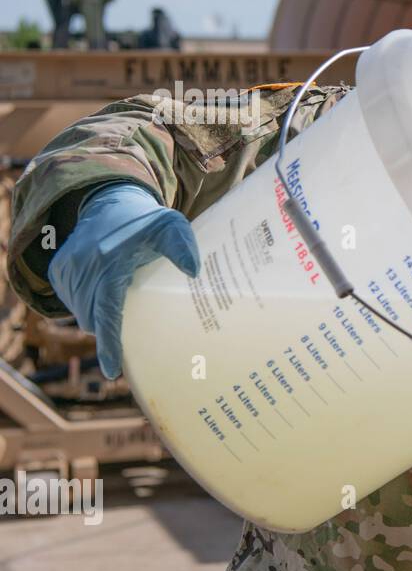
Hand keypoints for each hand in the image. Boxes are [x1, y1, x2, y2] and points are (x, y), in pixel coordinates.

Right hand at [49, 182, 200, 378]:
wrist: (110, 201)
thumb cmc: (145, 219)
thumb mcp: (171, 226)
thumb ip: (183, 246)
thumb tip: (193, 271)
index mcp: (108, 264)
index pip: (106, 313)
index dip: (109, 343)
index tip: (112, 370)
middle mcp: (82, 269)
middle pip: (94, 318)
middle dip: (109, 335)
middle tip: (131, 345)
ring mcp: (67, 270)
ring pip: (82, 313)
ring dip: (98, 320)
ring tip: (122, 318)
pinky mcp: (60, 271)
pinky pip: (72, 302)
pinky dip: (87, 307)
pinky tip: (106, 302)